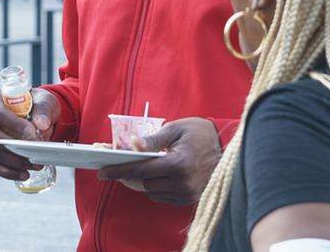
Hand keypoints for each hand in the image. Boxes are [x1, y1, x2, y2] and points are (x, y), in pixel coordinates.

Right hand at [0, 87, 59, 180]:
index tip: (31, 132)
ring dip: (15, 162)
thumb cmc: (39, 104)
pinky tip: (24, 175)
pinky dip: (9, 172)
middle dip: (14, 147)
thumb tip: (42, 123)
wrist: (40, 116)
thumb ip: (44, 109)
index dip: (12, 124)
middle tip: (34, 152)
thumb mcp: (45, 100)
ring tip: (35, 165)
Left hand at [97, 117, 220, 205]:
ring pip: (152, 191)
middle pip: (144, 183)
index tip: (102, 173)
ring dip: (146, 180)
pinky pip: (163, 196)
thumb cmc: (200, 134)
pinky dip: (157, 186)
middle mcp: (183, 183)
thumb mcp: (175, 129)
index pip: (140, 171)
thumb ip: (152, 139)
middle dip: (134, 172)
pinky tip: (162, 173)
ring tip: (152, 164)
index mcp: (178, 164)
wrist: (227, 147)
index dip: (118, 171)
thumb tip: (132, 145)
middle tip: (128, 161)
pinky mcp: (190, 199)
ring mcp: (187, 194)